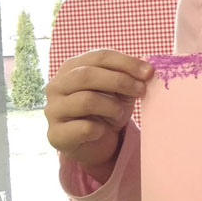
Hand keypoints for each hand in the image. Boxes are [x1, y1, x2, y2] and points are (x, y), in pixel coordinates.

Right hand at [45, 50, 153, 180]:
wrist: (95, 144)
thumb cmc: (107, 111)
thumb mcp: (120, 91)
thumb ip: (128, 78)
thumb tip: (147, 70)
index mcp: (71, 68)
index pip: (99, 57)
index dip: (126, 62)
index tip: (148, 72)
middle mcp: (57, 86)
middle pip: (87, 75)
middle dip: (120, 81)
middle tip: (141, 90)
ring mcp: (53, 110)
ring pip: (86, 100)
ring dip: (112, 107)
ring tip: (120, 114)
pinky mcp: (55, 134)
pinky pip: (83, 128)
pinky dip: (100, 129)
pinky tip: (103, 130)